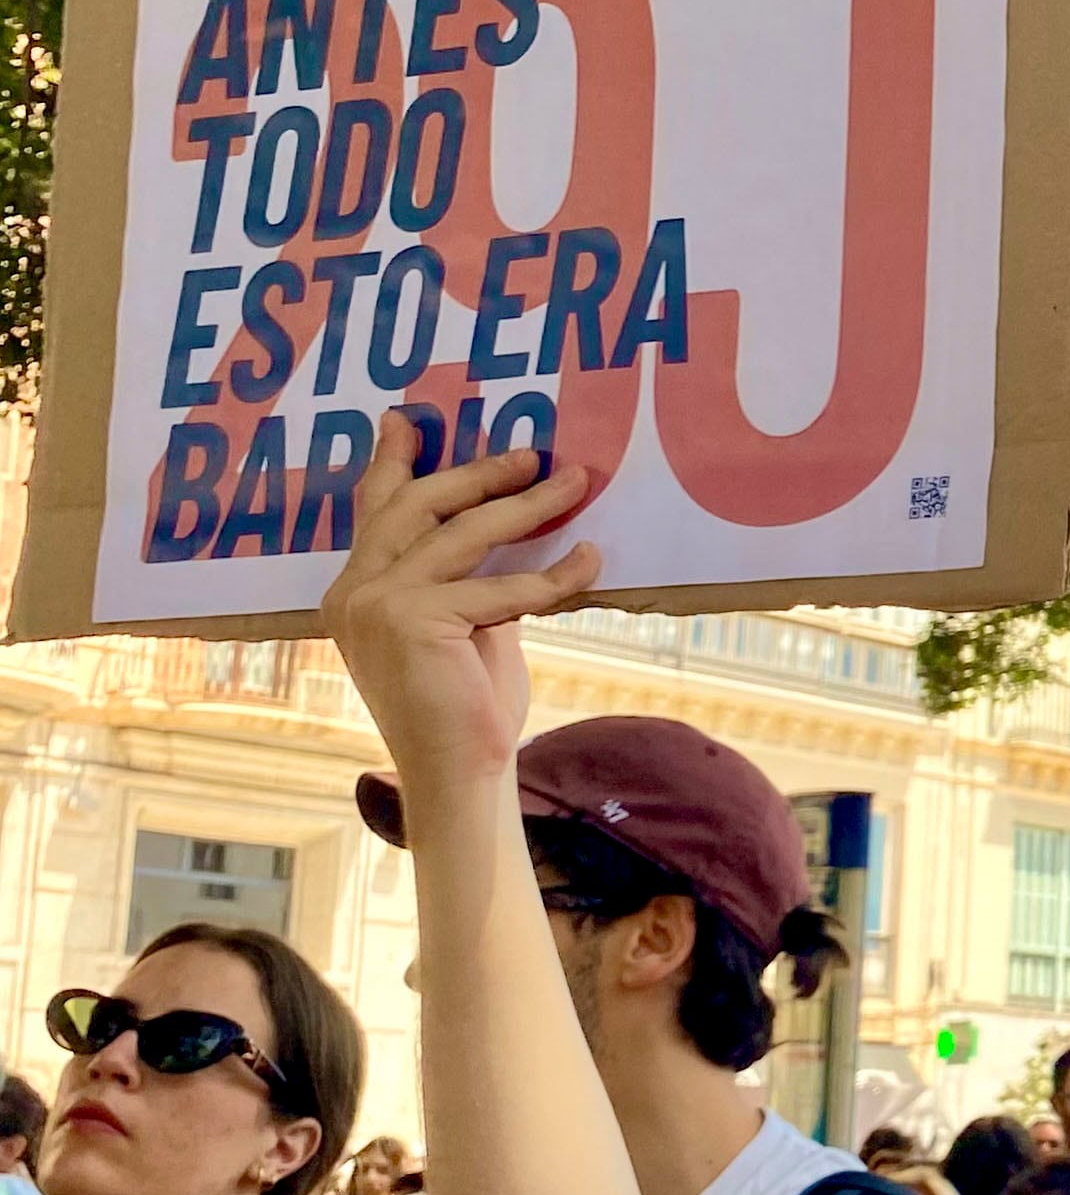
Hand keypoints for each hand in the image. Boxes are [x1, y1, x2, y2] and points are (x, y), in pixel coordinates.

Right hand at [318, 417, 601, 817]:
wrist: (459, 774)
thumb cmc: (467, 708)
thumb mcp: (464, 628)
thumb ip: (466, 580)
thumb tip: (507, 527)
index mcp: (355, 590)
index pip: (375, 512)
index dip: (393, 463)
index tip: (406, 420)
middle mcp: (354, 591)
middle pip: (418, 507)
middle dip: (478, 473)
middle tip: (531, 454)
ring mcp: (378, 604)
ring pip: (464, 535)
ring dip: (527, 506)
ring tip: (573, 483)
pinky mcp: (415, 622)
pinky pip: (501, 587)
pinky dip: (554, 573)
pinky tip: (590, 559)